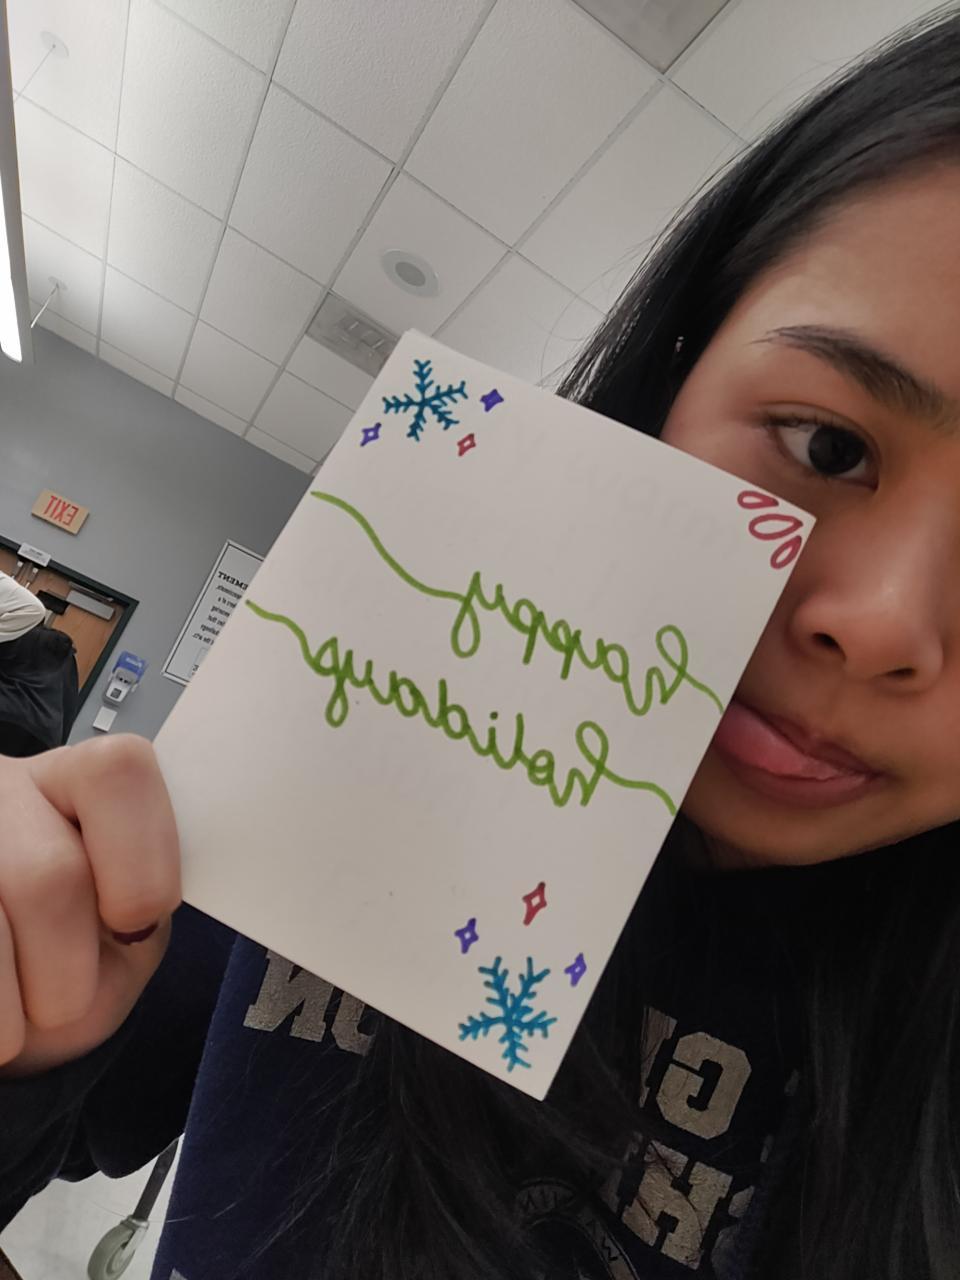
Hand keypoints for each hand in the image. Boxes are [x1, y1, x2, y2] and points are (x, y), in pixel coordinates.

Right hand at [0, 736, 180, 1075]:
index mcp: (78, 779)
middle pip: (46, 876)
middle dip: (65, 975)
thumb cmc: (71, 959)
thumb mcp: (121, 931)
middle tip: (61, 1002)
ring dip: (7, 1011)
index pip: (121, 772)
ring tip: (11, 1023)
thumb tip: (146, 905)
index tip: (133, 921)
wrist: (5, 1006)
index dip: (139, 859)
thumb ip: (142, 900)